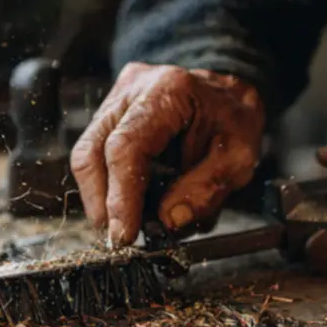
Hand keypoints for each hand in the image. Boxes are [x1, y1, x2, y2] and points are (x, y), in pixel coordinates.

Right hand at [71, 63, 263, 246]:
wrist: (228, 93)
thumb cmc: (233, 119)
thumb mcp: (239, 156)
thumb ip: (207, 189)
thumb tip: (170, 220)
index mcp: (169, 91)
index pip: (126, 147)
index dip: (120, 196)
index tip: (124, 234)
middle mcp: (133, 90)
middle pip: (92, 151)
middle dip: (101, 202)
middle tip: (120, 236)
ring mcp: (116, 101)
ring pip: (86, 155)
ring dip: (102, 197)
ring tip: (127, 220)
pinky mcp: (110, 116)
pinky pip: (95, 155)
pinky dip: (109, 185)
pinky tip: (129, 201)